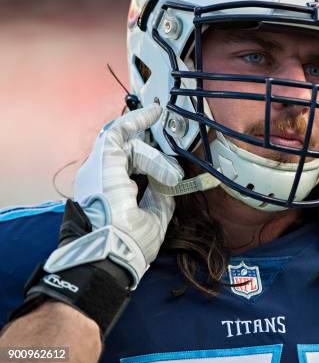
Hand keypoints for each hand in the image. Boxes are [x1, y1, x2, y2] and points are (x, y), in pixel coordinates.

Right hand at [44, 105, 183, 287]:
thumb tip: (168, 180)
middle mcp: (100, 178)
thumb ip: (160, 195)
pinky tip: (154, 112)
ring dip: (156, 157)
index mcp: (108, 194)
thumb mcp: (154, 217)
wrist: (115, 250)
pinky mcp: (105, 159)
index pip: (128, 167)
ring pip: (130, 146)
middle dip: (156, 158)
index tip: (166, 156)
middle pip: (130, 155)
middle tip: (174, 175)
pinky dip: (137, 119)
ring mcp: (99, 167)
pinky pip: (119, 130)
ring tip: (171, 175)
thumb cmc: (131, 242)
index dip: (148, 158)